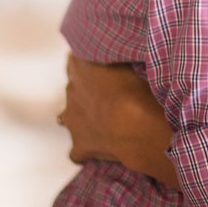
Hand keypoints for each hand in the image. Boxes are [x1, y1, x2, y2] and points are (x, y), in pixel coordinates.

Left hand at [59, 54, 179, 184]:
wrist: (134, 124)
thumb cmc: (137, 88)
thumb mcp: (129, 63)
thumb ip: (118, 58)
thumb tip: (122, 55)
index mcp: (80, 67)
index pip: (76, 60)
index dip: (89, 66)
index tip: (101, 69)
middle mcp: (70, 92)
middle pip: (74, 89)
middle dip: (88, 94)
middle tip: (111, 98)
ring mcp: (71, 121)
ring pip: (69, 118)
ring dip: (83, 119)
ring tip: (105, 124)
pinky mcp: (79, 146)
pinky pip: (78, 150)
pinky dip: (87, 149)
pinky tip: (101, 150)